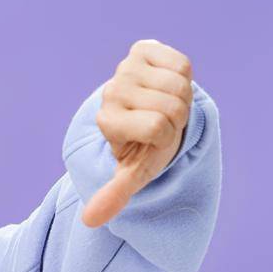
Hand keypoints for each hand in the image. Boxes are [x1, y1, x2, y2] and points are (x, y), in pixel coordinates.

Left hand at [79, 39, 194, 227]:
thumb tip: (89, 222)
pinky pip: (182, 63)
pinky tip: (167, 84)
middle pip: (172, 106)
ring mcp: (126, 67)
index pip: (158, 127)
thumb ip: (115, 194)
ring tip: (164, 105)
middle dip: (177, 118)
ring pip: (179, 84)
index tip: (153, 139)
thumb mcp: (133, 174)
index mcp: (107, 121)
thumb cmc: (144, 148)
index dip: (166, 136)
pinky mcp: (143, 49)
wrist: (147, 114)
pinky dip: (183, 76)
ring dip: (181, 97)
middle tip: (161, 121)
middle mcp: (112, 91)